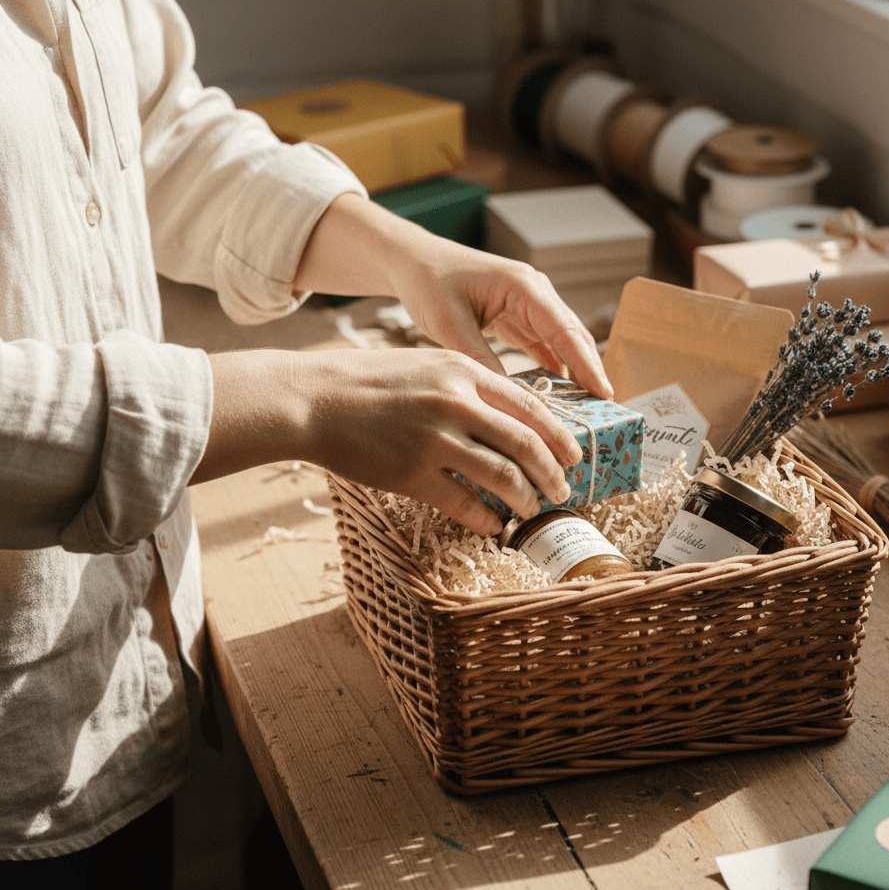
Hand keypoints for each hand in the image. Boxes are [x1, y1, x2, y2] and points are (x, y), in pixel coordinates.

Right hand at [193, 347, 583, 534]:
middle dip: (552, 473)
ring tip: (532, 510)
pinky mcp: (412, 472)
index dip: (560, 436)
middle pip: (526, 444)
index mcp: (463, 370)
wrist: (314, 399)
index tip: (574, 455)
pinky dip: (486, 518)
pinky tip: (492, 525)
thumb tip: (511, 414)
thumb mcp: (426, 363)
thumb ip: (468, 383)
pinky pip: (464, 503)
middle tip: (562, 491)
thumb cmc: (369, 381)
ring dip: (525, 498)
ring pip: (502, 476)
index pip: (530, 406)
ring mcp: (434, 438)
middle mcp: (455, 402)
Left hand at [294, 194, 613, 398]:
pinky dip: (553, 372)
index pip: (565, 329)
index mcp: (523, 286)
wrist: (413, 262)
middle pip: (572, 338)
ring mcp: (531, 306)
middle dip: (589, 373)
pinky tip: (559, 400)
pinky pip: (544, 349)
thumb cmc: (428, 283)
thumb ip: (479, 357)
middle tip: (605, 412)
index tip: (604, 393)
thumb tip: (508, 397)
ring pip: (562, 346)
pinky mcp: (520, 319)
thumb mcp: (448, 323)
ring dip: (574, 376)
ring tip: (587, 412)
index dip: (586, 363)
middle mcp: (535, 294)